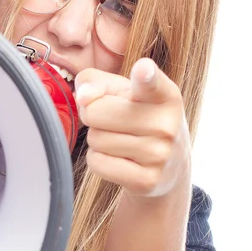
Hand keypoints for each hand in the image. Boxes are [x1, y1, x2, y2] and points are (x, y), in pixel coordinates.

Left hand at [73, 58, 190, 198]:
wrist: (168, 167)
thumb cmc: (138, 119)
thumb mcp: (124, 93)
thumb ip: (96, 82)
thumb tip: (83, 96)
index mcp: (165, 96)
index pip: (151, 83)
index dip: (145, 75)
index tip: (143, 70)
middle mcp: (166, 124)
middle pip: (95, 112)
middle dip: (93, 116)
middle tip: (113, 121)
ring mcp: (159, 155)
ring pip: (95, 139)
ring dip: (97, 140)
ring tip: (120, 141)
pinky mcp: (146, 180)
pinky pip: (97, 163)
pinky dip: (98, 161)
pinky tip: (119, 159)